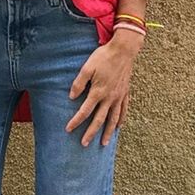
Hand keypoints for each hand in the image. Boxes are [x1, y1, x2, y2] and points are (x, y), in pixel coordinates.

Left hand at [65, 30, 142, 146]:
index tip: (68, 129)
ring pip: (113, 119)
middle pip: (99, 120)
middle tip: (84, 144)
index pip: (84, 111)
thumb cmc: (103, 57)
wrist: (123, 50)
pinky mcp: (125, 92)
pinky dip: (121, 119)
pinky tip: (119, 126)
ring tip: (104, 143)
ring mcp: (119, 96)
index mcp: (98, 92)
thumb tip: (71, 97)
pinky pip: (124, 110)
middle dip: (91, 133)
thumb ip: (78, 83)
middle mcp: (109, 98)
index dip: (76, 121)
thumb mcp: (87, 68)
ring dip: (108, 132)